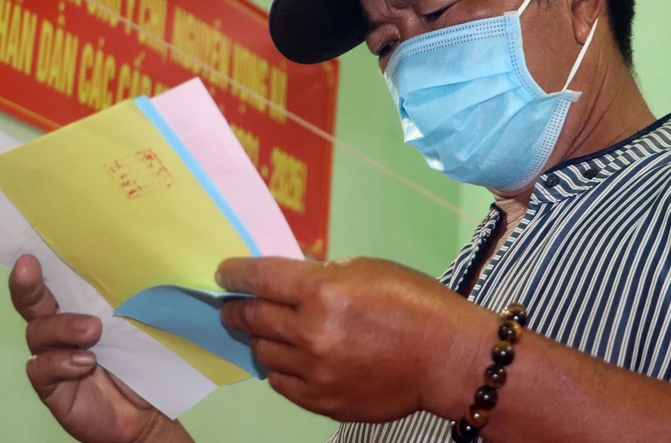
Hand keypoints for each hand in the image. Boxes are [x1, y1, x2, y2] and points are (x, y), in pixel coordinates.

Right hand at [9, 255, 177, 442]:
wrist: (147, 415)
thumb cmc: (145, 362)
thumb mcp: (144, 326)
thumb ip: (134, 302)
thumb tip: (140, 266)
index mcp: (82, 308)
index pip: (59, 283)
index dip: (42, 266)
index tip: (30, 252)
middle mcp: (62, 329)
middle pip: (34, 303)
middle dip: (28, 284)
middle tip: (28, 268)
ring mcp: (54, 357)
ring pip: (38, 332)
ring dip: (62, 327)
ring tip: (92, 331)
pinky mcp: (52, 387)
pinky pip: (40, 369)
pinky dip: (60, 362)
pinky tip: (84, 363)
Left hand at [217, 256, 493, 422]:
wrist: (447, 357)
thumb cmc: (414, 302)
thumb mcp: (367, 269)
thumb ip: (323, 276)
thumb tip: (288, 283)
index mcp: (323, 290)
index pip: (260, 278)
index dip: (235, 274)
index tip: (223, 274)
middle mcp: (311, 331)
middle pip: (253, 317)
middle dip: (236, 308)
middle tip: (232, 306)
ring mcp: (315, 371)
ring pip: (263, 353)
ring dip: (260, 339)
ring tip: (265, 332)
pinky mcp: (322, 401)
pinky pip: (282, 383)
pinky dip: (280, 368)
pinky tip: (289, 358)